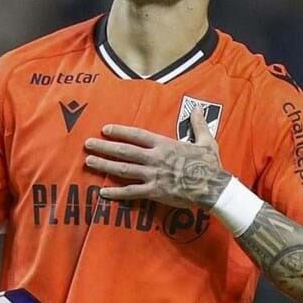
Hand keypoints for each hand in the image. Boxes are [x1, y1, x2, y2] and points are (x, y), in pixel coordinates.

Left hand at [84, 106, 231, 209]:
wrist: (214, 188)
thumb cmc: (210, 165)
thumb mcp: (206, 141)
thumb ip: (198, 124)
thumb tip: (198, 108)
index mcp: (164, 145)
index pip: (137, 135)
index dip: (120, 131)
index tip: (105, 129)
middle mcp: (155, 158)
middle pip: (124, 151)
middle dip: (104, 147)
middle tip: (87, 144)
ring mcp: (153, 175)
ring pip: (123, 169)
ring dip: (104, 165)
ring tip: (89, 161)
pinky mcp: (155, 192)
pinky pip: (132, 192)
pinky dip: (116, 193)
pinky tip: (102, 193)